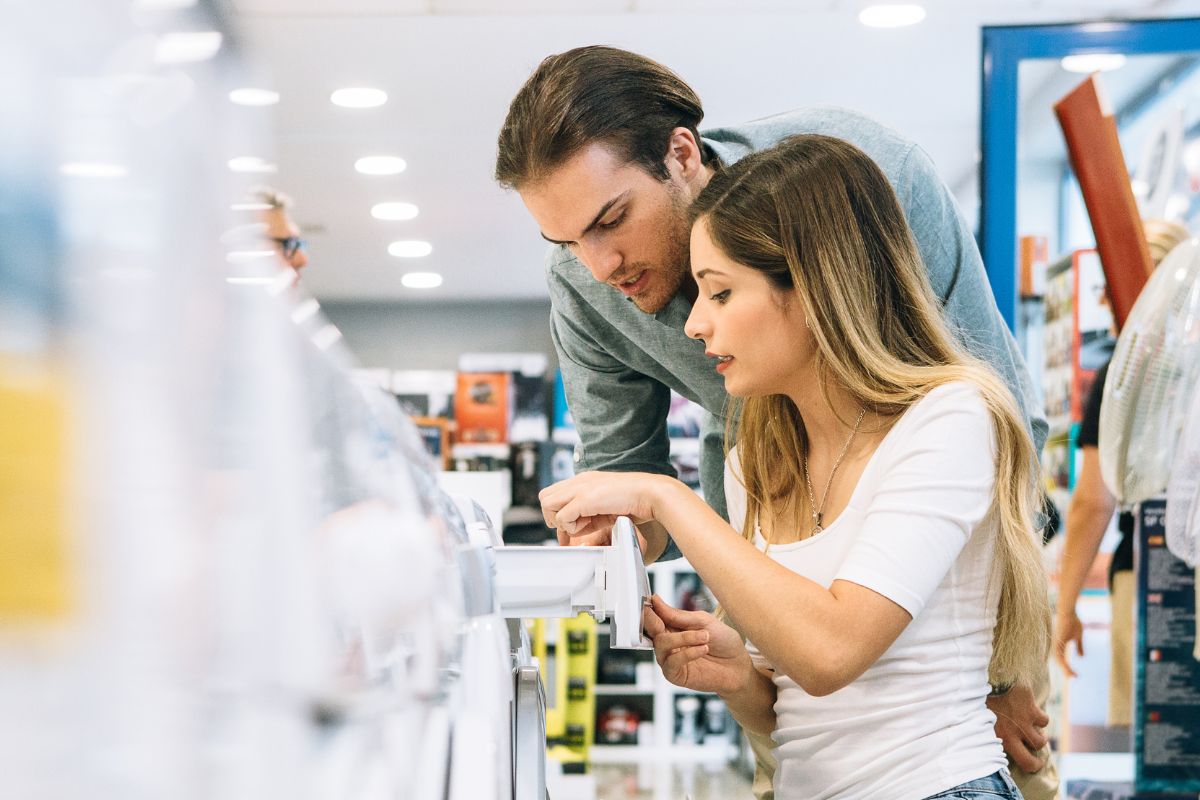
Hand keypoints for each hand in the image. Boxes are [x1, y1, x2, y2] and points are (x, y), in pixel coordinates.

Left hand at [539, 471, 660, 540]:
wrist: (651, 494)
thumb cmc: (635, 502)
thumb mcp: (605, 510)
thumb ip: (587, 518)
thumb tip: (572, 531)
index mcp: (585, 481)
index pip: (555, 494)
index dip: (558, 513)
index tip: (571, 527)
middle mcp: (580, 481)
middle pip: (545, 496)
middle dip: (553, 516)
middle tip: (572, 526)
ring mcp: (581, 488)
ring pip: (547, 504)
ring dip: (561, 520)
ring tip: (582, 524)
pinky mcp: (585, 498)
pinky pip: (562, 517)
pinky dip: (571, 527)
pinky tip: (589, 524)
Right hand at [643, 595, 753, 696]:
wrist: (739, 665)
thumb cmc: (723, 642)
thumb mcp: (703, 621)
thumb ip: (678, 615)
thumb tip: (656, 601)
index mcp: (672, 626)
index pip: (654, 616)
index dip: (649, 609)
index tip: (650, 601)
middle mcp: (668, 643)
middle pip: (652, 630)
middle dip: (658, 622)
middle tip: (671, 620)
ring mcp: (670, 659)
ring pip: (662, 644)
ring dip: (684, 638)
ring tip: (705, 637)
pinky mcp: (675, 675)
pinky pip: (671, 663)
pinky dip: (687, 653)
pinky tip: (703, 649)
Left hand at [987, 683, 1049, 772]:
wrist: (988, 680)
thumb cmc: (980, 701)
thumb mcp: (980, 722)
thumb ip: (988, 734)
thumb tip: (989, 745)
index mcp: (1002, 738)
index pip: (1025, 763)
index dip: (1033, 766)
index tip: (1035, 763)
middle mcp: (1016, 733)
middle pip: (1037, 748)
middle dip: (1039, 751)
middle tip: (1037, 749)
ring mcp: (1025, 721)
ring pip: (1042, 738)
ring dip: (1039, 734)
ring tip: (1031, 729)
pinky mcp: (1032, 709)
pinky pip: (1044, 720)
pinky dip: (1040, 717)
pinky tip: (1031, 712)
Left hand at [1053, 609, 1083, 677]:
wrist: (1068, 612)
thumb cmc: (1073, 622)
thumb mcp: (1078, 637)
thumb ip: (1079, 646)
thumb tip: (1082, 657)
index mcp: (1060, 645)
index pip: (1062, 659)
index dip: (1067, 667)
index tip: (1075, 675)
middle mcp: (1056, 646)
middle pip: (1059, 662)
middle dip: (1065, 671)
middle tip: (1073, 678)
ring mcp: (1056, 644)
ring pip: (1058, 660)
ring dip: (1065, 669)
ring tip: (1072, 677)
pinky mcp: (1057, 642)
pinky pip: (1059, 655)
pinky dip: (1063, 663)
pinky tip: (1068, 668)